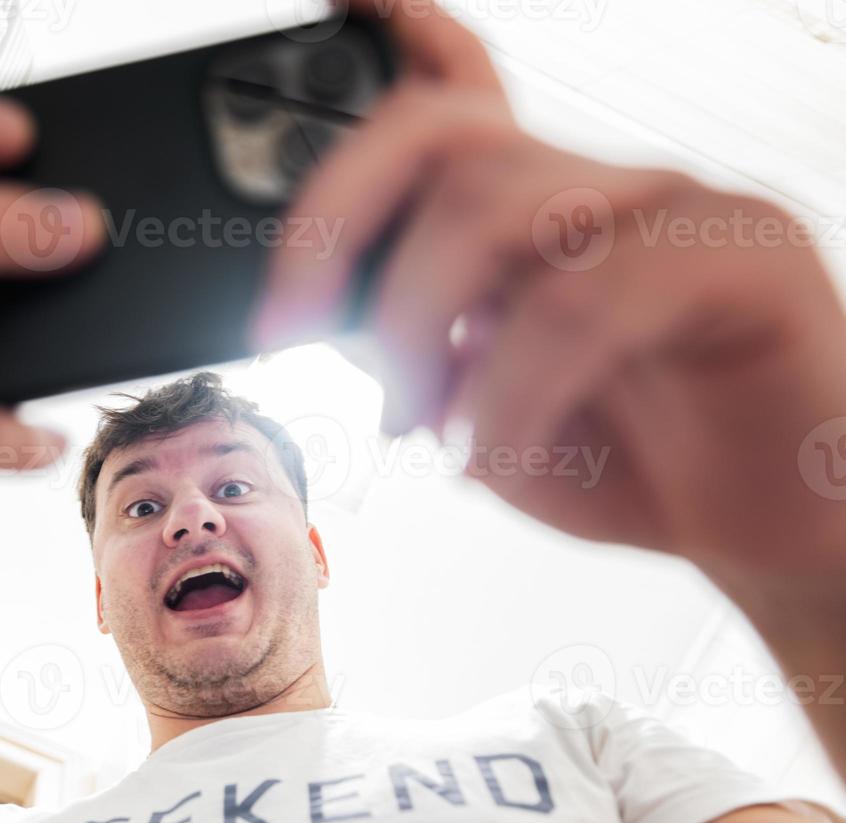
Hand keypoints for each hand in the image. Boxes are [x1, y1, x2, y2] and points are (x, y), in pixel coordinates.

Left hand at [256, 0, 845, 625]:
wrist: (781, 526)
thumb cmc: (636, 465)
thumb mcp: (487, 416)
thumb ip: (420, 359)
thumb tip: (342, 326)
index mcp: (540, 211)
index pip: (462, 88)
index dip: (401, 28)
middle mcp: (603, 186)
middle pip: (438, 138)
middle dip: (332, 232)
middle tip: (289, 334)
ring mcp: (679, 208)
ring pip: (494, 213)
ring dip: (418, 332)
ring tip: (416, 426)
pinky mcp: (747, 257)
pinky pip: (586, 299)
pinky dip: (508, 393)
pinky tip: (496, 452)